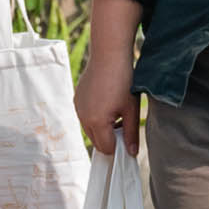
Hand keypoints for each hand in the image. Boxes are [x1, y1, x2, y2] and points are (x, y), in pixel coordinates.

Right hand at [75, 43, 139, 160]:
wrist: (109, 55)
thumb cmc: (123, 81)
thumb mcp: (131, 109)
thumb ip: (131, 133)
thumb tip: (131, 153)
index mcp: (96, 122)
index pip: (106, 148)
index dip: (119, 148)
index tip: (128, 141)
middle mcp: (83, 117)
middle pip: (96, 142)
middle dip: (110, 140)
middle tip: (125, 126)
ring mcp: (78, 108)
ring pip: (90, 130)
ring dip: (103, 129)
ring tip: (117, 113)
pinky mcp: (77, 99)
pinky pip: (85, 117)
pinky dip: (96, 118)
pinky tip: (108, 103)